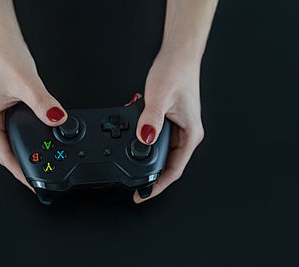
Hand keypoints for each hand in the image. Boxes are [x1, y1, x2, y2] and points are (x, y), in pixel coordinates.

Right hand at [0, 38, 66, 191]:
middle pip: (8, 150)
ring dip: (28, 151)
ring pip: (14, 140)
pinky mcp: (9, 106)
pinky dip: (32, 136)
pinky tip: (42, 138)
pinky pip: (21, 127)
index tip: (32, 185)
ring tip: (42, 162)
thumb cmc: (2, 56)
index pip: (4, 155)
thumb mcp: (25, 82)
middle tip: (41, 177)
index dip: (19, 172)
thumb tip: (57, 119)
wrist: (1, 37)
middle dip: (24, 165)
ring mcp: (0, 113)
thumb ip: (42, 102)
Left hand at [131, 54, 204, 203]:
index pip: (175, 169)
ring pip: (161, 152)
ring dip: (145, 158)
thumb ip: (151, 119)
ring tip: (130, 164)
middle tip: (133, 183)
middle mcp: (186, 133)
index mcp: (191, 133)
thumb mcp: (160, 97)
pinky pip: (156, 139)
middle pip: (168, 164)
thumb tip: (145, 140)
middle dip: (150, 175)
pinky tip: (132, 139)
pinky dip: (144, 142)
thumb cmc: (177, 71)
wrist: (178, 54)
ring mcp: (178, 126)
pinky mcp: (169, 119)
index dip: (159, 185)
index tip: (143, 194)